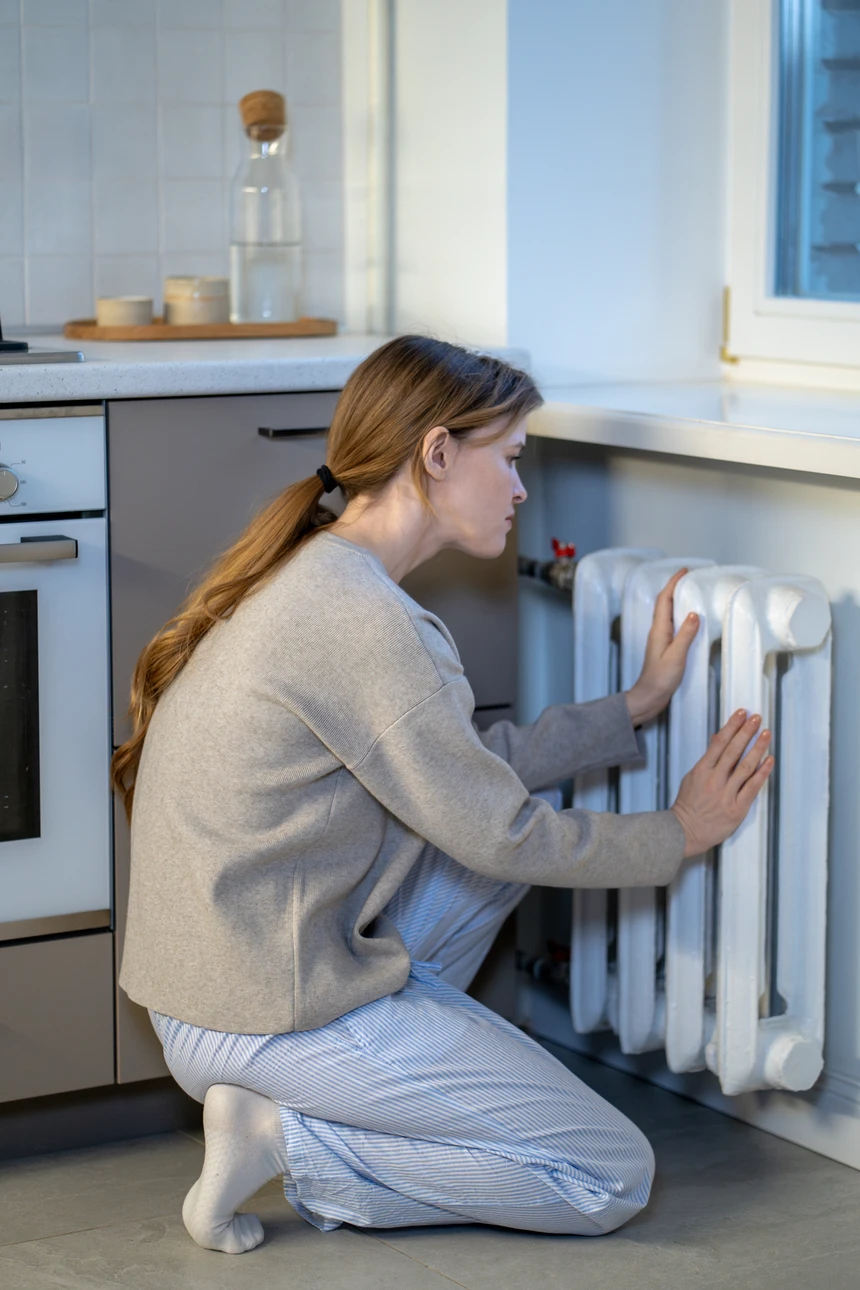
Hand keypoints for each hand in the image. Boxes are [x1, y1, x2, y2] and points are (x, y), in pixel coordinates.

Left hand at [625, 568, 699, 726]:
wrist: (649, 697)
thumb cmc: (659, 680)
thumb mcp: (676, 656)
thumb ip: (685, 635)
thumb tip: (693, 614)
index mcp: (659, 630)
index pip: (664, 600)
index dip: (673, 583)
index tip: (683, 572)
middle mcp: (658, 632)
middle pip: (665, 603)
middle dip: (675, 587)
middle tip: (689, 578)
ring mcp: (660, 639)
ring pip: (668, 613)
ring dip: (677, 600)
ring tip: (690, 592)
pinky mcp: (664, 647)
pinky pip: (672, 624)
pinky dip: (680, 615)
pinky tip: (688, 619)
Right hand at [671, 710, 773, 858]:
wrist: (685, 832)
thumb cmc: (688, 805)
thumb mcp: (693, 777)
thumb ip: (708, 758)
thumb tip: (717, 737)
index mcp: (702, 770)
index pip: (719, 743)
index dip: (732, 726)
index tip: (742, 714)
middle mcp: (714, 780)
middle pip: (733, 751)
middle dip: (746, 732)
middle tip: (757, 718)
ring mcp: (726, 794)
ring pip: (745, 767)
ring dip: (757, 748)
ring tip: (766, 734)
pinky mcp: (737, 808)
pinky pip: (752, 787)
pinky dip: (762, 773)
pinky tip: (769, 760)